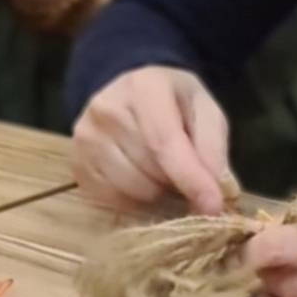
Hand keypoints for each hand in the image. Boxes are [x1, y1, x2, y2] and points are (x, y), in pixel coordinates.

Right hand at [71, 66, 235, 213]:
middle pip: (150, 170)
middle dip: (178, 181)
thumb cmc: (174, 100)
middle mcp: (106, 110)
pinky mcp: (76, 163)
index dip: (191, 179)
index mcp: (144, 89)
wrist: (129, 88)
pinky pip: (112, 199)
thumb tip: (220, 190)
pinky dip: (134, 198)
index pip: (164, 142)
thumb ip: (214, 146)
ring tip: (161, 168)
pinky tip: (140, 176)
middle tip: (185, 166)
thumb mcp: (205, 109)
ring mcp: (84, 138)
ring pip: (131, 189)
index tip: (214, 207)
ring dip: (156, 190)